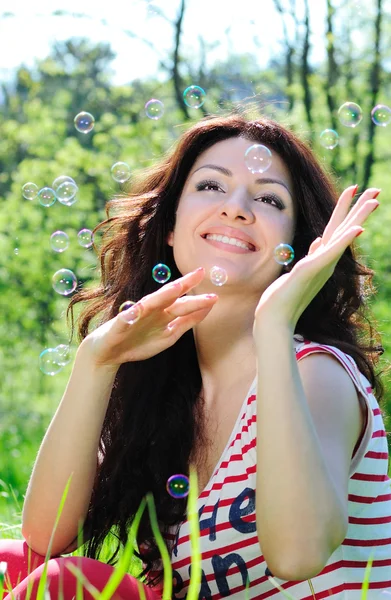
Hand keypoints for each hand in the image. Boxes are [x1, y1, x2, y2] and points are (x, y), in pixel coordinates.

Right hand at [83, 267, 217, 368]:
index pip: (179, 297)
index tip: (205, 272)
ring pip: (150, 303)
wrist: (108, 352)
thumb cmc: (138, 342)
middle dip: (184, 285)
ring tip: (177, 287)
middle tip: (200, 273)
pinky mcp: (119, 327)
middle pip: (169, 296)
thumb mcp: (168, 335)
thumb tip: (207, 309)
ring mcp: (134, 317)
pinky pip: (125, 321)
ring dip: (163, 295)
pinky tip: (136, 311)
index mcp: (161, 312)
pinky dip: (130, 316)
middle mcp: (150, 310)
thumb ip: (186, 322)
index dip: (192, 286)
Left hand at [253, 185, 380, 333]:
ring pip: (341, 237)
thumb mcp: (298, 270)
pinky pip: (329, 253)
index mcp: (321, 259)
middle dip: (360, 209)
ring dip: (357, 218)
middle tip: (377, 190)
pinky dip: (343, 241)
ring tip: (373, 201)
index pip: (336, 229)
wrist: (275, 319)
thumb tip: (319, 241)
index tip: (357, 191)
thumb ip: (312, 255)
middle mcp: (324, 261)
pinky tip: (357, 229)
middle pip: (344, 229)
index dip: (346, 210)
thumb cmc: (284, 297)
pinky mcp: (310, 270)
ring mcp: (319, 266)